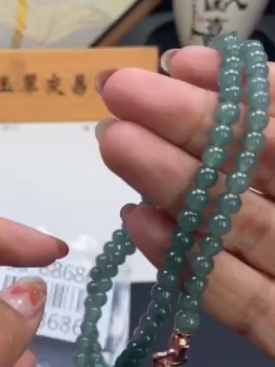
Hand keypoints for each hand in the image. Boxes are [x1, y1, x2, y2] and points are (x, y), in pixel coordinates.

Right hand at [96, 46, 274, 356]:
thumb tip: (256, 78)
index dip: (236, 89)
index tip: (176, 64)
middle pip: (249, 168)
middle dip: (182, 125)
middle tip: (115, 91)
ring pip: (234, 227)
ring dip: (168, 183)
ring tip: (111, 143)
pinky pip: (241, 302)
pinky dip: (189, 265)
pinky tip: (137, 226)